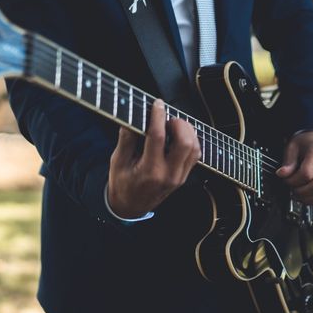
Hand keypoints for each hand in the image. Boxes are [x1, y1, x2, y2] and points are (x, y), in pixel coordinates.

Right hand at [107, 99, 200, 218]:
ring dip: (187, 132)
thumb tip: (132, 118)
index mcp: (149, 171)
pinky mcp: (183, 177)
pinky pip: (194, 155)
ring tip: (173, 125)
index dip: (158, 116)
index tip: (157, 104)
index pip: (158, 137)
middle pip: (185, 143)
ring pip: (194, 148)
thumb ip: (126, 140)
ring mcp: (178, 177)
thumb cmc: (122, 184)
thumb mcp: (117, 162)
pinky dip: (191, 141)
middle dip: (179, 124)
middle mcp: (168, 174)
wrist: (130, 207)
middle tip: (167, 118)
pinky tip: (179, 135)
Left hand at [276, 131, 312, 204]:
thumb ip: (288, 162)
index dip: (293, 180)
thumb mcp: (292, 147)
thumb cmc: (304, 142)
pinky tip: (305, 196)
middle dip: (301, 192)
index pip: (306, 173)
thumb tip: (282, 174)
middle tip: (291, 189)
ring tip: (296, 194)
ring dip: (307, 198)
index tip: (285, 179)